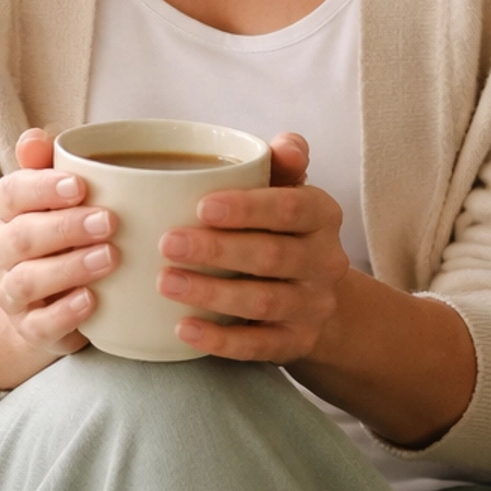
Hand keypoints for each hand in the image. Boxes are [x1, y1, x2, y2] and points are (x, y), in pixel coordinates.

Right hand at [0, 129, 114, 385]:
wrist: (44, 301)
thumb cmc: (56, 233)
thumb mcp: (53, 196)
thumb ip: (45, 164)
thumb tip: (36, 137)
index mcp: (1, 210)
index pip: (10, 194)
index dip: (42, 188)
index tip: (80, 185)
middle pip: (21, 237)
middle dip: (65, 228)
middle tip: (108, 221)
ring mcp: (9, 293)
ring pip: (28, 281)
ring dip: (70, 268)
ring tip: (110, 258)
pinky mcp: (28, 328)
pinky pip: (40, 324)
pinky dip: (65, 313)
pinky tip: (93, 300)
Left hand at [157, 133, 348, 362]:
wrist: (315, 292)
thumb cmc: (282, 229)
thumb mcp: (286, 190)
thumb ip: (282, 163)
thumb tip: (287, 144)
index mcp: (322, 215)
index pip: (291, 209)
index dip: (248, 209)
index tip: (201, 207)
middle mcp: (325, 261)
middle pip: (271, 256)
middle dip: (217, 250)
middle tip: (167, 243)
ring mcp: (313, 306)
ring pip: (263, 302)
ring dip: (212, 294)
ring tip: (165, 282)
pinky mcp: (297, 342)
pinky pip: (258, 346)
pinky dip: (220, 341)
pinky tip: (183, 329)